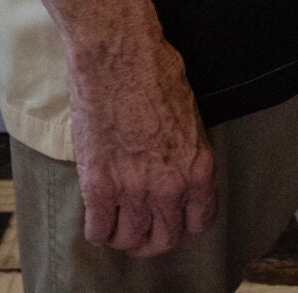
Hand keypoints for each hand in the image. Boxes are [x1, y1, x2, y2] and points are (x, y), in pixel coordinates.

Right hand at [66, 29, 217, 255]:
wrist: (117, 56)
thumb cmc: (155, 71)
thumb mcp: (189, 114)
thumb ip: (186, 150)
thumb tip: (176, 161)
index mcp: (199, 169)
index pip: (200, 221)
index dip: (184, 221)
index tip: (172, 216)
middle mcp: (170, 188)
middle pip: (165, 238)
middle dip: (154, 236)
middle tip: (142, 227)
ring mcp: (134, 191)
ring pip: (131, 241)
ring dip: (125, 237)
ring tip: (118, 224)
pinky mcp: (99, 187)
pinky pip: (98, 231)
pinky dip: (98, 230)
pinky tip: (97, 216)